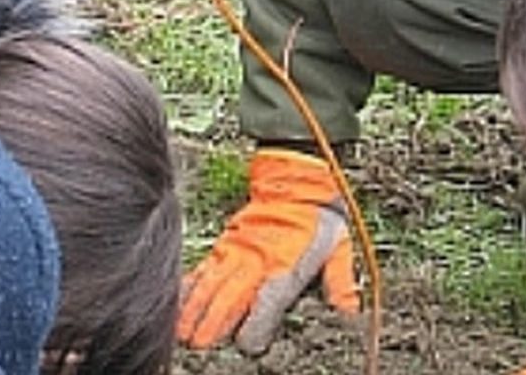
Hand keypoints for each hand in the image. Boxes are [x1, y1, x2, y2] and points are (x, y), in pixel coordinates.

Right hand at [176, 148, 359, 353]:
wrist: (295, 179)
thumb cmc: (318, 216)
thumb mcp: (339, 246)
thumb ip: (340, 280)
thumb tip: (348, 311)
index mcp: (286, 265)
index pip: (266, 303)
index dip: (255, 327)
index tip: (247, 346)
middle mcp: (257, 261)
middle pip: (230, 297)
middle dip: (214, 324)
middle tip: (199, 346)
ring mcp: (237, 250)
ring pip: (211, 284)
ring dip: (196, 308)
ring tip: (183, 332)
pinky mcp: (225, 242)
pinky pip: (204, 266)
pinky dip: (190, 284)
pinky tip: (178, 299)